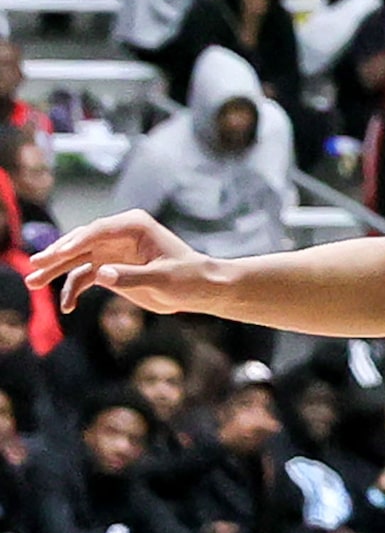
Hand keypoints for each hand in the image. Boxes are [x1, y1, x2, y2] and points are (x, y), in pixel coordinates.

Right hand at [27, 210, 223, 313]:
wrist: (202, 289)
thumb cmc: (190, 279)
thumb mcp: (165, 280)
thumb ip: (133, 277)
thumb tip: (101, 274)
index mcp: (133, 226)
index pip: (97, 231)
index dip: (75, 243)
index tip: (57, 255)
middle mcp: (118, 234)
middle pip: (80, 243)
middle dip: (57, 256)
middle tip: (35, 267)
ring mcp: (112, 250)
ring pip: (77, 259)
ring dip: (56, 271)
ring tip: (33, 282)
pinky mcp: (111, 267)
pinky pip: (85, 276)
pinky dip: (74, 289)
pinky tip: (67, 306)